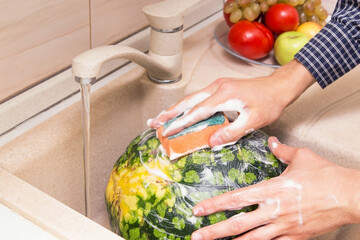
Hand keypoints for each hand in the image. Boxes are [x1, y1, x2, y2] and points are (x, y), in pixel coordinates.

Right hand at [148, 60, 314, 146]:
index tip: (167, 132)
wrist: (278, 87)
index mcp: (223, 95)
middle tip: (154, 123)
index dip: (180, 123)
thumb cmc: (269, 103)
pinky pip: (198, 97)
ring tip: (161, 118)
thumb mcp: (254, 121)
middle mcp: (216, 87)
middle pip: (187, 102)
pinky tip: (181, 111)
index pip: (196, 112)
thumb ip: (232, 131)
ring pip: (191, 98)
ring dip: (175, 108)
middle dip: (169, 113)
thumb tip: (211, 141)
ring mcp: (217, 85)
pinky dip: (186, 106)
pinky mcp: (219, 87)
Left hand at [190, 137, 359, 239]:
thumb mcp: (301, 157)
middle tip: (197, 236)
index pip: (236, 199)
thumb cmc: (326, 176)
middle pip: (238, 224)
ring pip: (252, 239)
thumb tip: (272, 142)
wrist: (349, 195)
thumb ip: (281, 150)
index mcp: (271, 190)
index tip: (199, 209)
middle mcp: (273, 210)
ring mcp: (283, 226)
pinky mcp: (295, 237)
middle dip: (215, 231)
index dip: (215, 205)